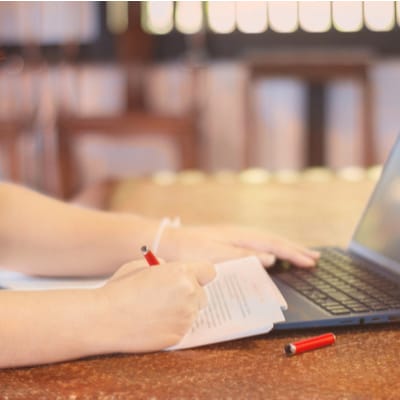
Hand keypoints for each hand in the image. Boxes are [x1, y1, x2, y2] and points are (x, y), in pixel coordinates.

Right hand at [96, 259, 215, 352]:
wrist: (105, 318)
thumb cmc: (120, 289)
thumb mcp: (140, 266)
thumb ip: (162, 266)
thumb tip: (170, 268)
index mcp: (182, 272)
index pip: (209, 271)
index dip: (200, 274)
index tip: (192, 278)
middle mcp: (189, 293)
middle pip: (203, 294)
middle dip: (191, 294)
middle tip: (171, 296)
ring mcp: (185, 316)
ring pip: (194, 312)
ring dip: (183, 310)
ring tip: (158, 310)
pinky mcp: (179, 335)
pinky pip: (184, 328)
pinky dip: (174, 326)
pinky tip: (154, 323)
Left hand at [160, 224, 319, 267]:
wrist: (167, 242)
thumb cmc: (189, 251)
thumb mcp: (216, 255)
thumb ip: (244, 256)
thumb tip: (272, 258)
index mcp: (239, 236)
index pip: (274, 244)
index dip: (294, 253)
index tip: (312, 262)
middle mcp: (240, 233)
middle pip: (274, 239)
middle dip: (295, 249)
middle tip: (316, 257)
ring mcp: (234, 235)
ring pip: (267, 240)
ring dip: (285, 247)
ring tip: (301, 254)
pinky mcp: (228, 239)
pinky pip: (257, 243)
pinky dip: (271, 248)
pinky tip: (272, 253)